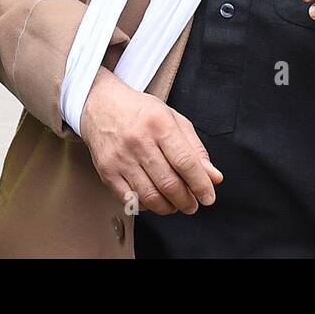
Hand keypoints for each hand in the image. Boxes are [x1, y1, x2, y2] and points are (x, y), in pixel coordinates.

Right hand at [79, 67, 221, 215]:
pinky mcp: (107, 172)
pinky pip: (130, 199)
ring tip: (175, 204)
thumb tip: (213, 176)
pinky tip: (154, 200)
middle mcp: (139, 141)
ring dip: (168, 207)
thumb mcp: (173, 119)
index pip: (185, 162)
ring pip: (150, 195)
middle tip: (193, 204)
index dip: (200, 184)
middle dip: (186, 200)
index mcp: (160, 124)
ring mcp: (121, 158)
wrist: (101, 106)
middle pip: (169, 182)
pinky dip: (146, 206)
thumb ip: (195, 148)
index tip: (208, 197)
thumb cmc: (141, 112)